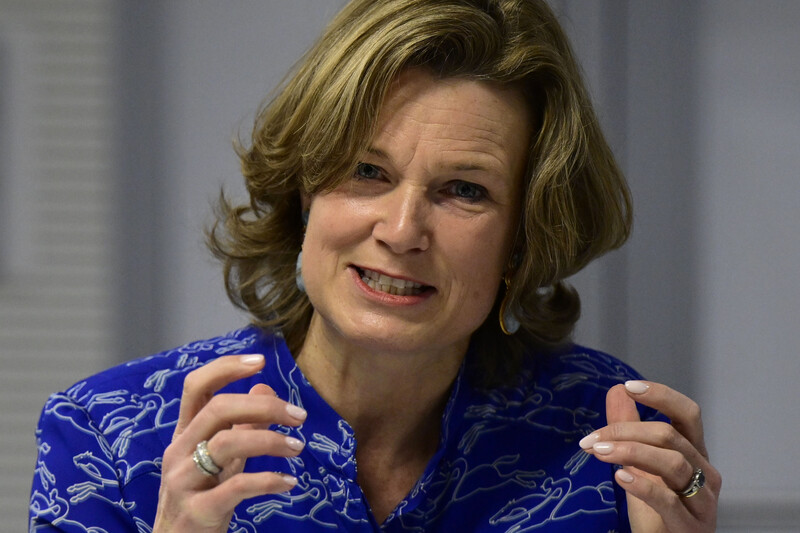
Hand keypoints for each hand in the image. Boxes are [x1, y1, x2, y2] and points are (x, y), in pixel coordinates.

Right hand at [153, 354, 307, 531]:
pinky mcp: (197, 511)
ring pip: (226, 443)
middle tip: (298, 415)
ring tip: (298, 447)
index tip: (261, 360)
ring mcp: (183, 481)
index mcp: (184, 433)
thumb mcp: (221, 459)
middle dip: (263, 406)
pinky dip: (268, 480)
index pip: (196, 386)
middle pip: (217, 409)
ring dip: (270, 440)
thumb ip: (241, 425)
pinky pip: (236, 487)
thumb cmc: (200, 498)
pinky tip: (289, 482)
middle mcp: (178, 451)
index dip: (227, 367)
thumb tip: (264, 387)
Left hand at [580, 381, 720, 531]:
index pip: (688, 413)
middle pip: (670, 436)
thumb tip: (617, 391)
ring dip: (629, 452)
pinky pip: (669, 501)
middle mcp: (705, 472)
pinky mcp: (691, 526)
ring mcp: (703, 501)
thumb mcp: (639, 465)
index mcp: (694, 453)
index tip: (628, 387)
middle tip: (591, 439)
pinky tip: (620, 477)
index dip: (661, 395)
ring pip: (672, 464)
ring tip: (598, 453)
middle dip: (626, 431)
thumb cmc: (658, 510)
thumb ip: (629, 428)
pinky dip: (643, 486)